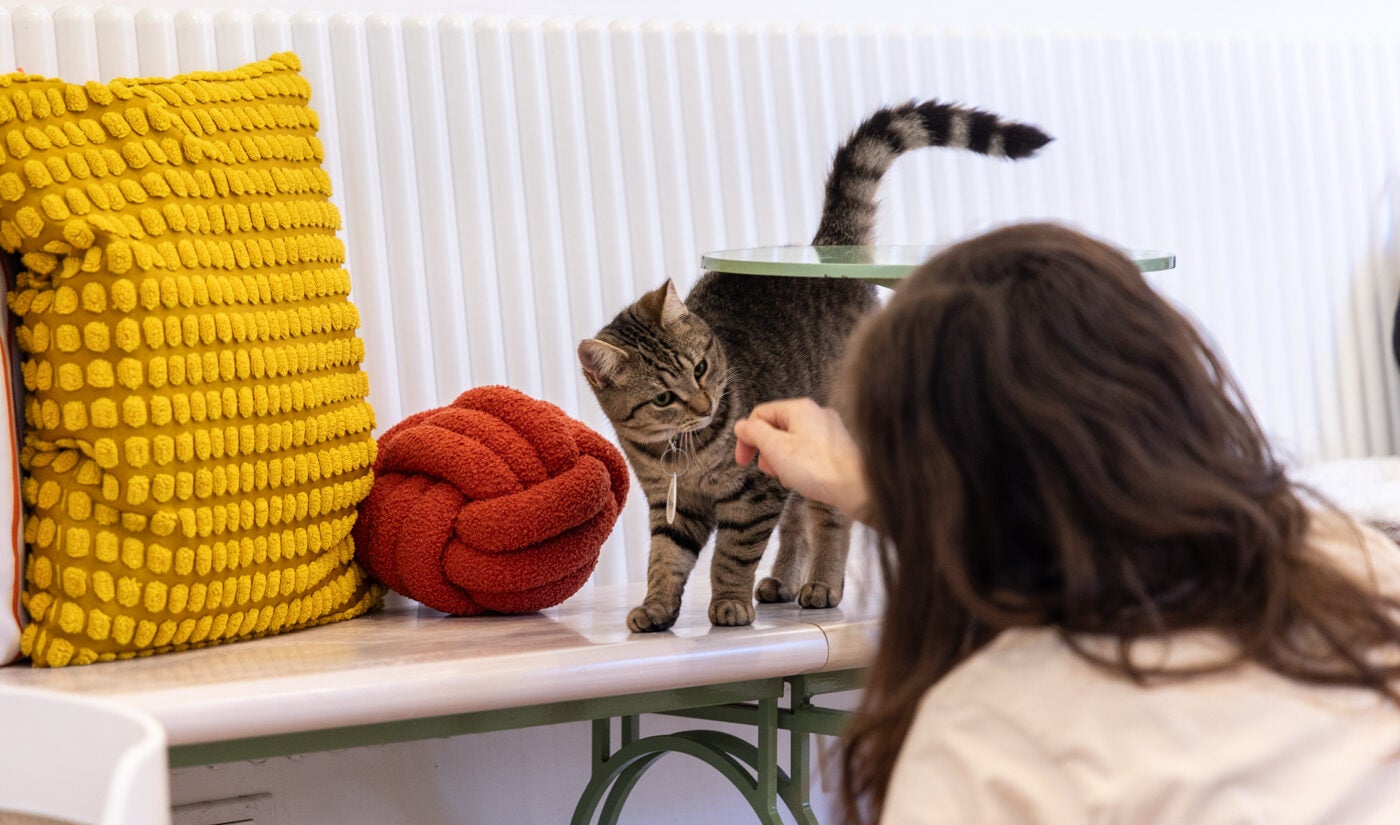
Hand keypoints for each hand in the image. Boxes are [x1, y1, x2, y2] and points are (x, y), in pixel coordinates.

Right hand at [734, 398, 869, 519]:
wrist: (857, 488)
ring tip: (788, 478)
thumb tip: (742, 426)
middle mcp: (816, 413)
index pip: (760, 414)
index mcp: (799, 408)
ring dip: (782, 459)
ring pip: (792, 440)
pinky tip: (803, 480)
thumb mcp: (776, 449)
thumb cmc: (817, 468)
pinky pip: (808, 450)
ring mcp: (828, 430)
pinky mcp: (836, 447)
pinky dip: (799, 463)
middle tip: (770, 471)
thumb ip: (755, 433)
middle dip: (767, 451)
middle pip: (776, 427)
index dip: (747, 437)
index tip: (743, 461)